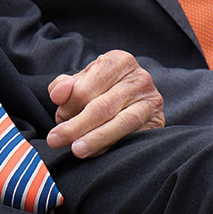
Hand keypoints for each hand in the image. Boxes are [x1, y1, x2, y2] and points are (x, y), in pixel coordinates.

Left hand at [46, 50, 164, 158]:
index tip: (59, 118)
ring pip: (121, 123)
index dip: (68, 106)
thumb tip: (57, 95)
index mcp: (118, 61)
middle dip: (76, 126)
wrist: (135, 100)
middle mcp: (139, 77)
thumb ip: (65, 86)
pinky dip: (111, 146)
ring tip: (76, 150)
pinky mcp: (157, 121)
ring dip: (95, 139)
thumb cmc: (102, 89)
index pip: (86, 87)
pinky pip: (133, 137)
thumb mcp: (82, 81)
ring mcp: (151, 100)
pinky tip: (96, 152)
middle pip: (102, 106)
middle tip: (55, 140)